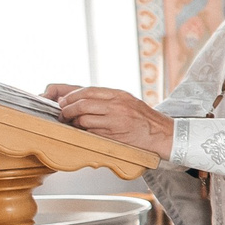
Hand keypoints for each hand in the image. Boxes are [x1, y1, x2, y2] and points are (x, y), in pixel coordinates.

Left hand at [48, 85, 175, 157]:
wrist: (162, 134)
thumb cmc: (143, 119)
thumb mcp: (125, 101)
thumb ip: (103, 99)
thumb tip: (74, 99)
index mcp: (118, 94)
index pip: (87, 91)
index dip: (70, 95)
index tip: (62, 101)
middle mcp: (117, 105)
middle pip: (82, 103)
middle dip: (67, 108)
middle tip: (63, 113)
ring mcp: (116, 119)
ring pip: (84, 118)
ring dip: (74, 122)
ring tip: (74, 123)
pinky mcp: (114, 134)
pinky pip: (91, 131)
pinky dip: (85, 131)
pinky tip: (86, 131)